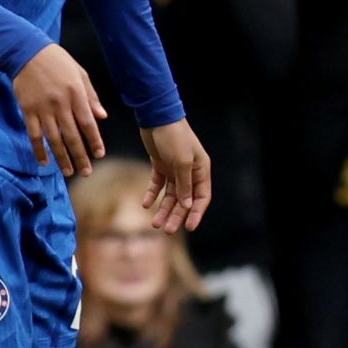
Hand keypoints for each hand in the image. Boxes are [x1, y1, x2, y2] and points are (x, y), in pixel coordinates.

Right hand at [14, 43, 107, 175]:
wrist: (28, 52)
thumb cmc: (57, 61)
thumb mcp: (80, 74)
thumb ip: (91, 96)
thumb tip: (102, 117)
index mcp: (76, 95)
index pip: (88, 124)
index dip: (94, 141)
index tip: (99, 155)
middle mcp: (60, 105)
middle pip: (72, 136)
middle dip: (80, 156)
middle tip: (86, 172)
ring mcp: (43, 109)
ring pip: (54, 139)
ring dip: (62, 158)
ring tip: (68, 172)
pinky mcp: (28, 111)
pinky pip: (34, 135)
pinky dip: (39, 150)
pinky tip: (44, 162)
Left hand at [140, 117, 212, 232]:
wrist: (156, 116)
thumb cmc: (174, 137)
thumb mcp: (180, 161)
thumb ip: (184, 184)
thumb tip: (187, 205)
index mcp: (201, 170)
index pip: (202, 198)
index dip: (196, 213)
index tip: (188, 228)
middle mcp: (190, 171)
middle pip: (184, 200)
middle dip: (176, 216)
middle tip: (166, 231)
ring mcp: (174, 169)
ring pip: (170, 195)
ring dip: (163, 209)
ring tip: (154, 224)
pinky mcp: (160, 164)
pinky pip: (157, 184)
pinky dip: (151, 194)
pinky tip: (145, 204)